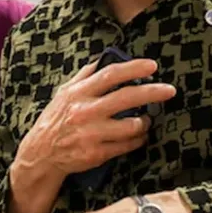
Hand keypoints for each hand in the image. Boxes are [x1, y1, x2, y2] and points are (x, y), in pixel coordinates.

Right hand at [15, 57, 175, 182]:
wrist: (41, 154)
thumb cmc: (56, 120)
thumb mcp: (63, 93)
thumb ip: (84, 76)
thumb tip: (104, 58)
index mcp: (78, 93)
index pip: (110, 74)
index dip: (133, 68)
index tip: (153, 66)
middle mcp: (85, 112)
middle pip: (126, 98)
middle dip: (152, 92)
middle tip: (170, 90)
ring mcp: (91, 134)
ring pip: (131, 125)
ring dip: (145, 122)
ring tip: (147, 120)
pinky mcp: (97, 153)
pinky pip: (127, 145)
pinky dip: (138, 139)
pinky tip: (140, 136)